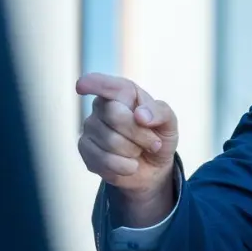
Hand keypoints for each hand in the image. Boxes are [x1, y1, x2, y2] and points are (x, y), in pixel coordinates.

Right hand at [75, 73, 178, 223]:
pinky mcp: (85, 149)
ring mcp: (90, 128)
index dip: (94, 83)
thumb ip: (160, 112)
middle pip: (115, 115)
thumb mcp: (169, 123)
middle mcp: (102, 107)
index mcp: (122, 93)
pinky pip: (105, 160)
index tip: (82, 86)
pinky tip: (129, 164)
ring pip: (111, 141)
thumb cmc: (158, 137)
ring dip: (134, 151)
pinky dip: (125, 166)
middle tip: (153, 142)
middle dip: (140, 133)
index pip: (106, 85)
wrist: (153, 166)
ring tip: (138, 151)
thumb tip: (140, 115)